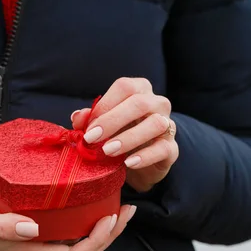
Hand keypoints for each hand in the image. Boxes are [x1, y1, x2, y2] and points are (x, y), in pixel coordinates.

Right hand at [0, 198, 135, 250]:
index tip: (110, 217)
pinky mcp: (34, 237)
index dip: (98, 241)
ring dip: (102, 229)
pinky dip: (85, 223)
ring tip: (117, 207)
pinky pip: (68, 235)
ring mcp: (37, 247)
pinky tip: (90, 205)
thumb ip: (3, 226)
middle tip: (127, 209)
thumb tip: (33, 227)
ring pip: (79, 244)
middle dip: (110, 234)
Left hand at [71, 78, 177, 192]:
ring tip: (108, 151)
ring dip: (128, 138)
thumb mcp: (102, 126)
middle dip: (112, 120)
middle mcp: (157, 103)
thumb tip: (78, 117)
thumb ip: (90, 119)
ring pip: (155, 124)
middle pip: (140, 103)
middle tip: (91, 138)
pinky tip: (128, 163)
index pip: (125, 87)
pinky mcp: (172, 148)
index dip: (105, 104)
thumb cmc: (119, 135)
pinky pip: (163, 148)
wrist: (140, 163)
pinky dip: (145, 156)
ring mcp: (168, 125)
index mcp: (140, 90)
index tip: (88, 125)